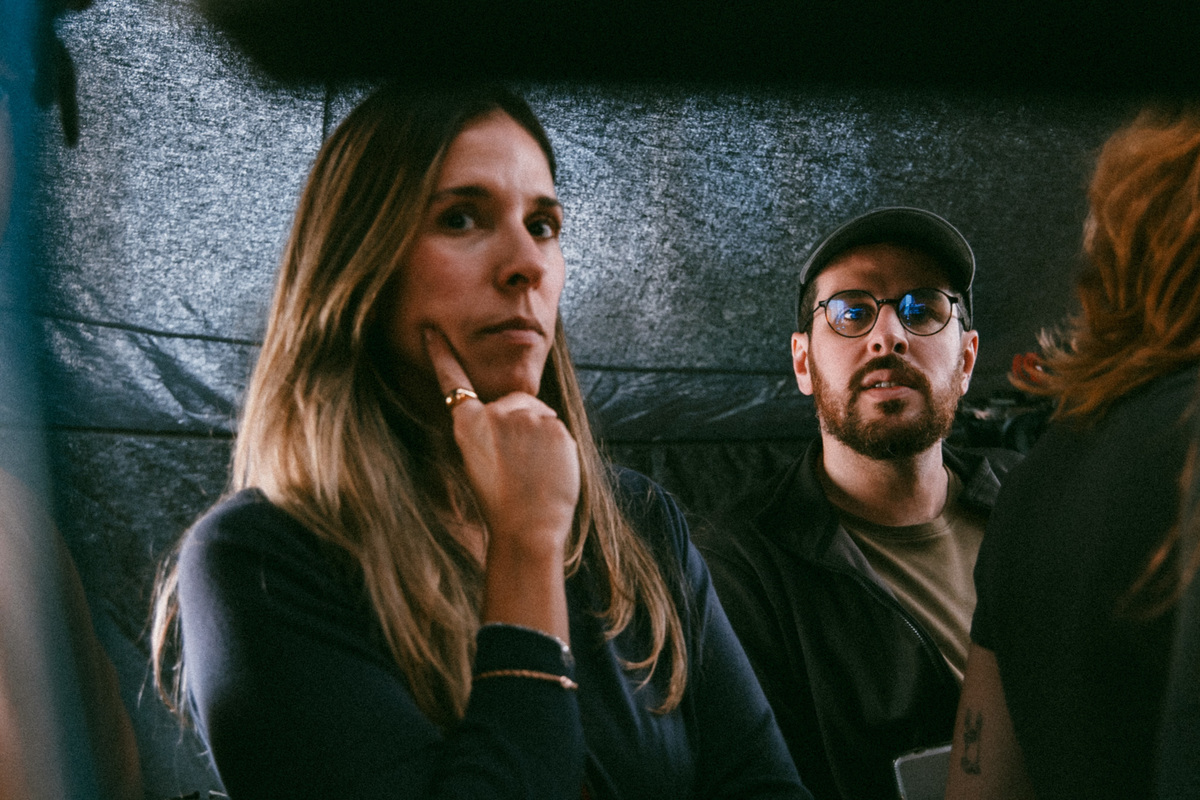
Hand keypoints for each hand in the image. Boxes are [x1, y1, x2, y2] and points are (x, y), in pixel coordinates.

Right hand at [423, 329, 580, 562]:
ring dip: (540, 434)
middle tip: (521, 463)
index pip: (452, 380)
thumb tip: (510, 412)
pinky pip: (556, 426)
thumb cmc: (502, 504)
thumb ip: (489, 431)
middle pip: (514, 401)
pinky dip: (557, 444)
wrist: (528, 527)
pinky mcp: (552, 422)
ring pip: (538, 413)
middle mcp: (493, 412)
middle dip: (521, 422)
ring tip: (535, 470)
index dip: (441, 354)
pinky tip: (550, 469)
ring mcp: (524, 415)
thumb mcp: (478, 463)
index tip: (433, 331)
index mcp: (467, 424)